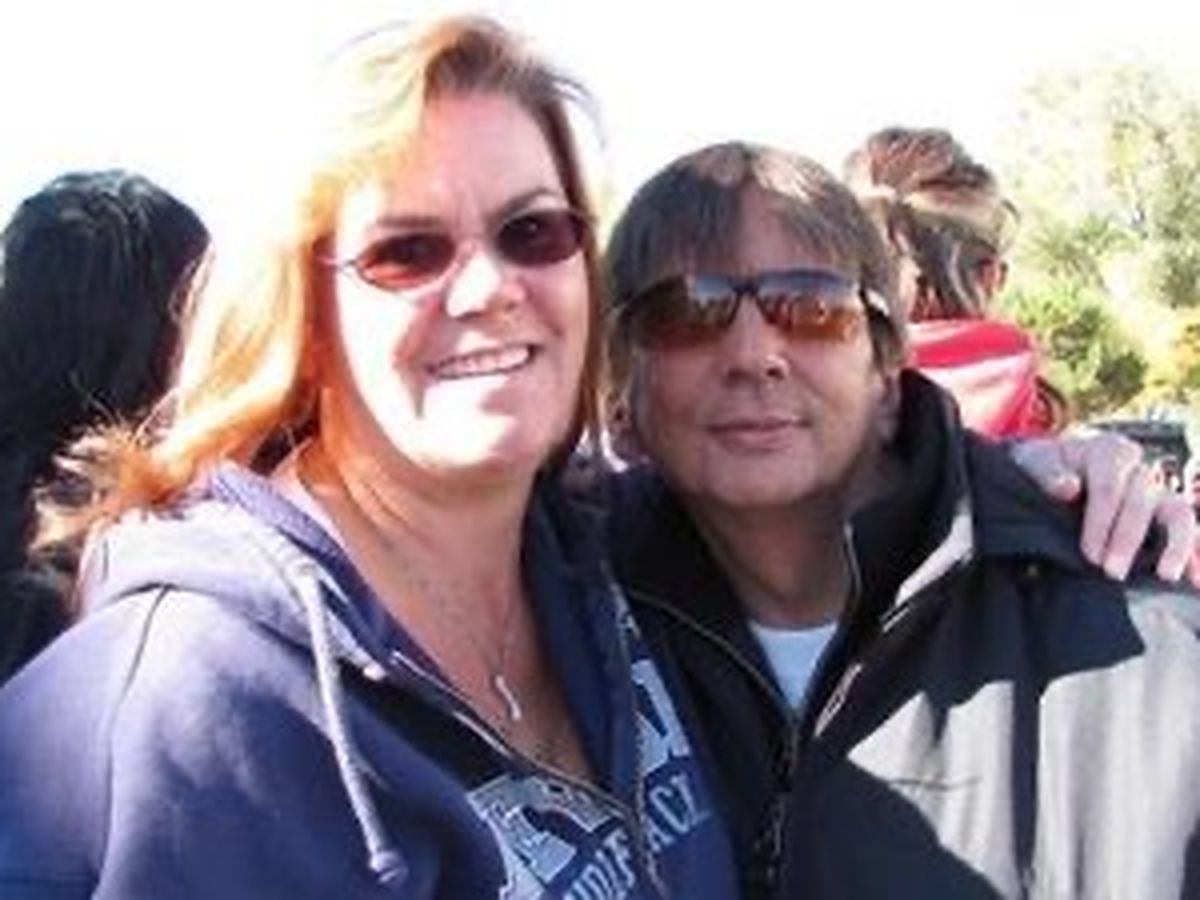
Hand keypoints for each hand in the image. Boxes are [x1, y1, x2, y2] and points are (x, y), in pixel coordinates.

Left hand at [1009, 432, 1198, 582]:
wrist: (1052, 470)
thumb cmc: (1044, 467)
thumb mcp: (1035, 462)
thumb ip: (1048, 473)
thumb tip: (1069, 488)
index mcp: (1109, 451)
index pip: (1109, 487)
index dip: (1101, 522)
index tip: (1090, 554)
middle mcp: (1138, 468)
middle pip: (1141, 503)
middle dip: (1127, 540)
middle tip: (1111, 572)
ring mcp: (1156, 491)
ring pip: (1179, 513)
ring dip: (1174, 546)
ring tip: (1165, 575)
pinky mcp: (1166, 514)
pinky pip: (1188, 531)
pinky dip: (1194, 554)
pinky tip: (1195, 581)